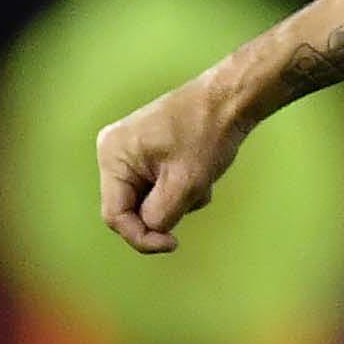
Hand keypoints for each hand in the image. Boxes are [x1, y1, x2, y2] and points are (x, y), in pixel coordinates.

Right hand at [97, 74, 254, 252]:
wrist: (230, 100)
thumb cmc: (207, 134)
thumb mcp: (186, 182)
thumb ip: (162, 214)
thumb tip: (151, 231)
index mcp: (113, 157)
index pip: (115, 215)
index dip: (142, 237)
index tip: (173, 244)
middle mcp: (113, 153)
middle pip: (131, 207)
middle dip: (167, 209)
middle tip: (197, 194)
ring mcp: (130, 151)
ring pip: (149, 198)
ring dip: (179, 198)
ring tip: (203, 177)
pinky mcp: (148, 152)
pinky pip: (158, 185)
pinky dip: (181, 186)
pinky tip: (202, 169)